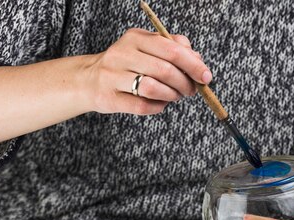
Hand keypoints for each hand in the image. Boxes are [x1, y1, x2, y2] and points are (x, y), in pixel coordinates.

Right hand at [84, 28, 211, 114]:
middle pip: (165, 70)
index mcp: (135, 38)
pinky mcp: (109, 98)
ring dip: (171, 95)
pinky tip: (160, 103)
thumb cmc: (124, 65)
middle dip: (184, 83)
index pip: (172, 49)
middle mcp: (122, 54)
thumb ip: (172, 48)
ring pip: (153, 88)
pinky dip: (158, 107)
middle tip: (191, 90)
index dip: (193, 64)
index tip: (206, 76)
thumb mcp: (145, 48)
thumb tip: (198, 59)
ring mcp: (113, 76)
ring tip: (174, 96)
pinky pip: (142, 106)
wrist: (87, 80)